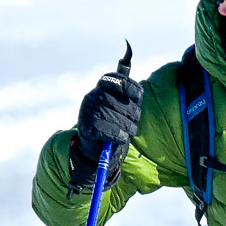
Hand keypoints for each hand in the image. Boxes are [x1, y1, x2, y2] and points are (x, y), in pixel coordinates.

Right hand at [69, 71, 141, 189]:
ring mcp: (87, 111)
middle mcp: (92, 97)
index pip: (113, 79)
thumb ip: (129, 98)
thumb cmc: (113, 124)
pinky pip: (107, 130)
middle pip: (116, 100)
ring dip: (127, 126)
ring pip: (112, 116)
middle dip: (131, 112)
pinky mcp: (87, 127)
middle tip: (135, 120)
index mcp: (101, 88)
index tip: (137, 96)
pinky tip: (122, 138)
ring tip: (131, 131)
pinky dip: (118, 136)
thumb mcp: (122, 109)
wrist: (96, 146)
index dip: (127, 86)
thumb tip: (138, 92)